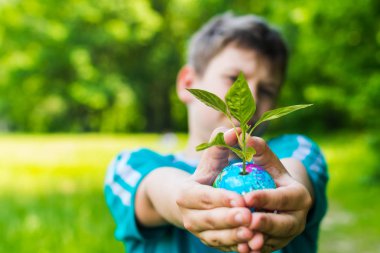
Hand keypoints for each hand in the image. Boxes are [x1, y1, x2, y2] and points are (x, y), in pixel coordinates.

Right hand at [176, 128, 253, 251]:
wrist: (194, 199)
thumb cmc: (208, 173)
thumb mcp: (213, 156)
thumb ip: (222, 141)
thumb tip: (235, 129)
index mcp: (185, 194)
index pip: (202, 197)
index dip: (220, 199)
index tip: (240, 198)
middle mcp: (188, 216)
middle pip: (208, 220)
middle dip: (229, 220)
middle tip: (249, 216)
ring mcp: (198, 232)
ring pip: (216, 238)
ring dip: (234, 237)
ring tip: (254, 233)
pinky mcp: (210, 242)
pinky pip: (223, 248)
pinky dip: (237, 248)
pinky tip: (254, 246)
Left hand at [242, 136, 312, 252]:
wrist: (271, 193)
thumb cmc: (264, 171)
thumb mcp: (261, 157)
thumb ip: (252, 145)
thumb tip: (238, 133)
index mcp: (298, 193)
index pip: (285, 196)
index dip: (267, 198)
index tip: (247, 197)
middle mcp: (298, 215)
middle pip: (286, 223)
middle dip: (267, 223)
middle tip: (248, 222)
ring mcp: (289, 232)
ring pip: (276, 240)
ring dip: (261, 241)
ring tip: (245, 241)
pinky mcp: (278, 243)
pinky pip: (267, 249)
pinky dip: (255, 250)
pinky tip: (241, 249)